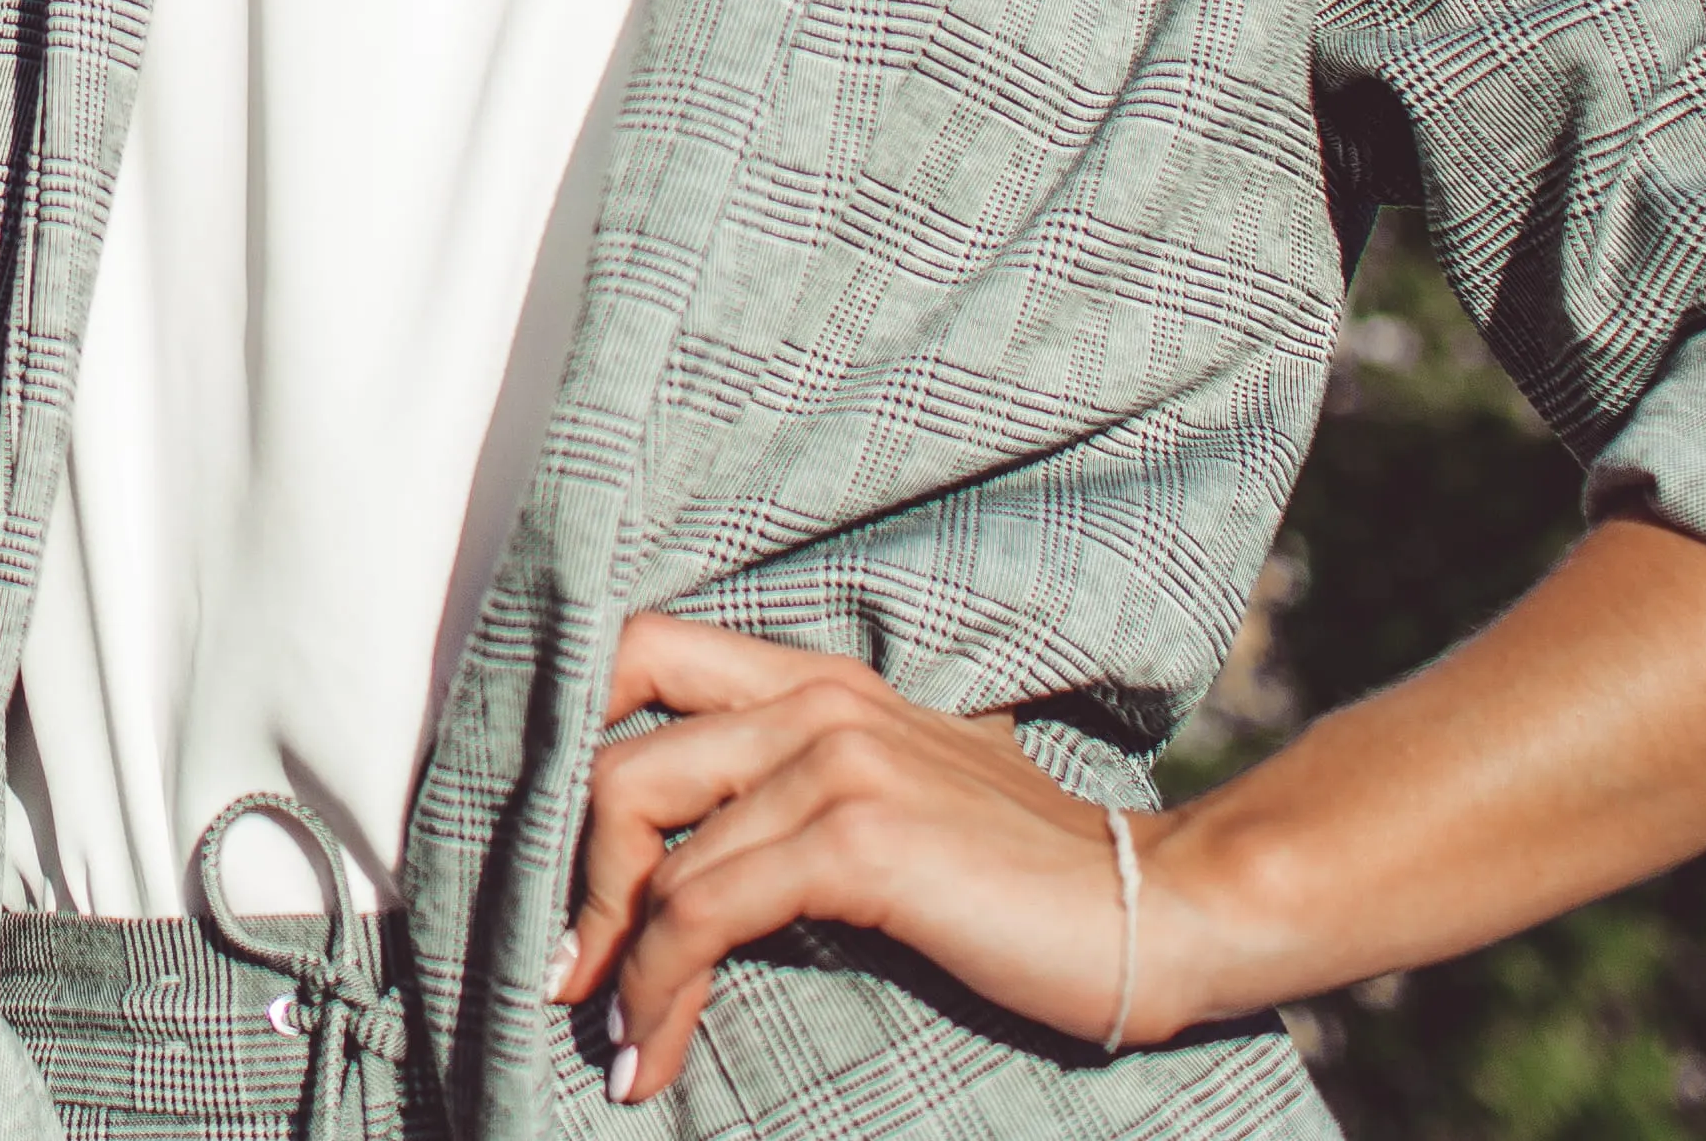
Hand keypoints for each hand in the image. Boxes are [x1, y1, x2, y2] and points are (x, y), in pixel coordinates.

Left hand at [556, 614, 1136, 1102]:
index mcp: (818, 679)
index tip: (551, 861)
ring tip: (612, 1035)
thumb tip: (689, 870)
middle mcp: (815, 699)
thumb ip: (803, 796)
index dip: (569, 741)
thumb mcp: (897, 803)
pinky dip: (657, 986)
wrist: (1154, 908)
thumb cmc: (1024, 877)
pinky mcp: (857, 839)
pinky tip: (654, 1053)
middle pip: (619, 745)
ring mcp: (836, 760)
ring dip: (609, 953)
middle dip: (569, 865)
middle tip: (567, 966)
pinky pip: (703, 909)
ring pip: (650, 836)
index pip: (641, 653)